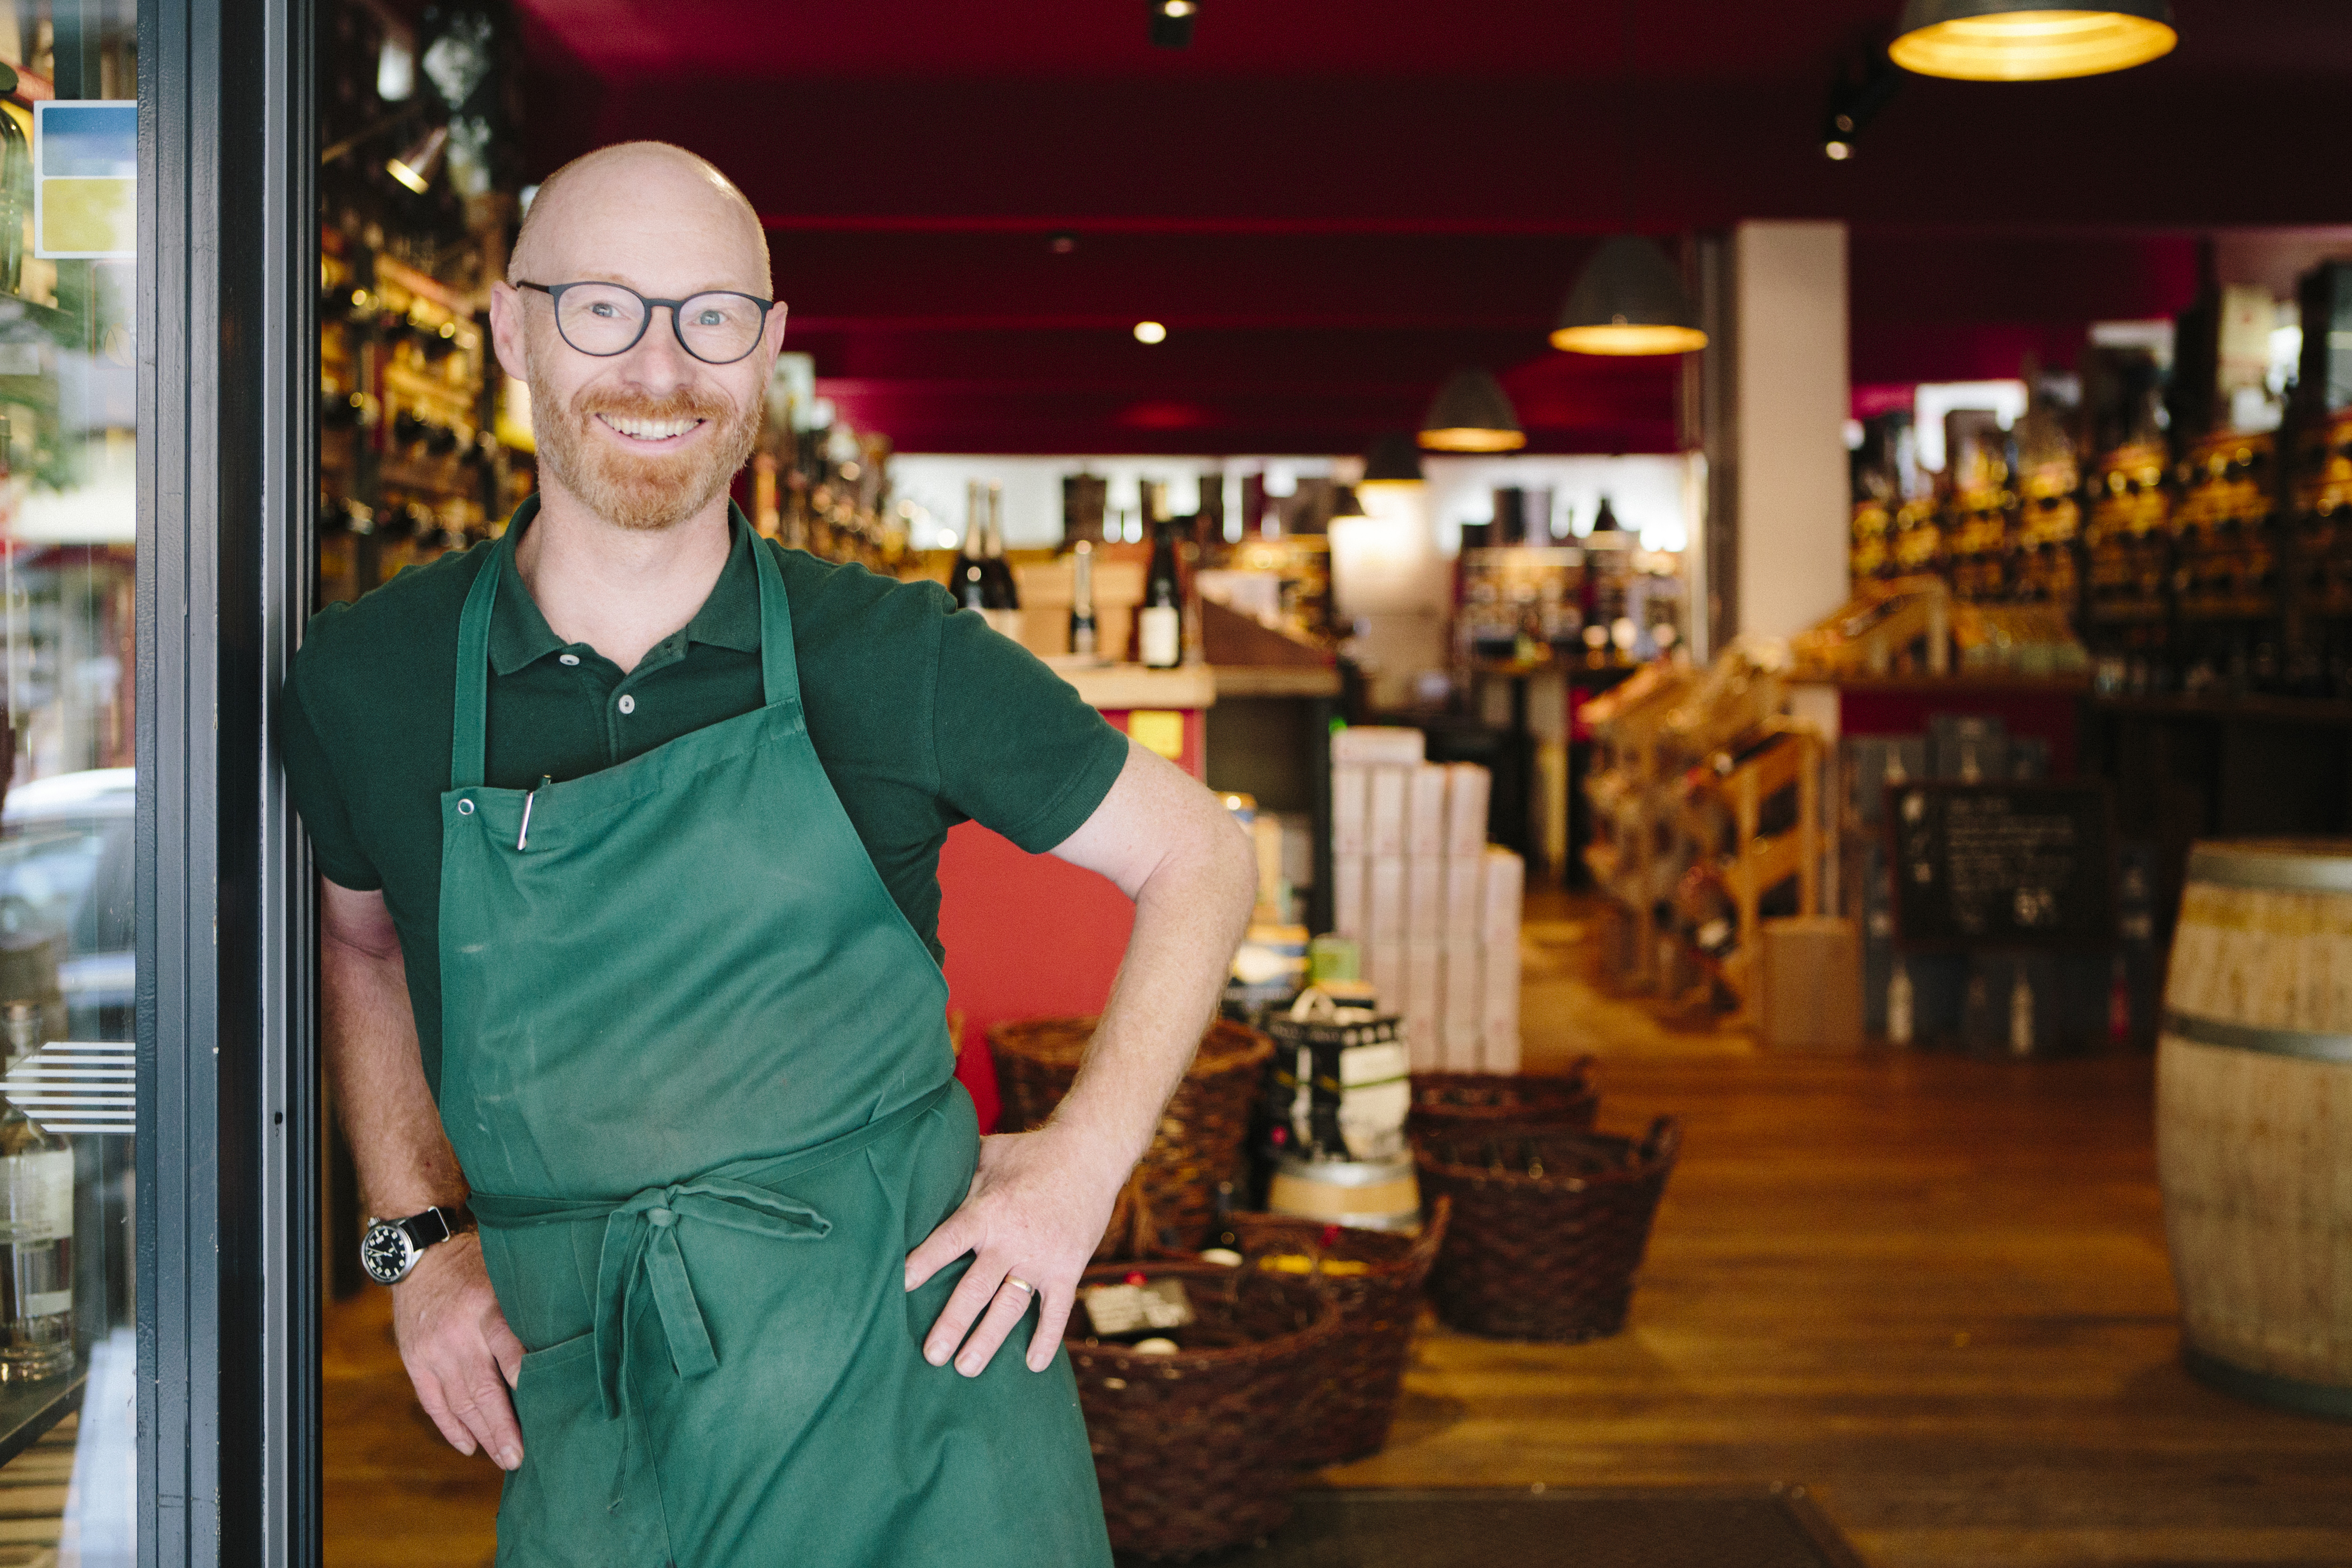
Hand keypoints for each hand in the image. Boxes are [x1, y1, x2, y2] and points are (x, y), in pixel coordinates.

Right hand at [392, 1231, 527, 1469]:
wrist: (422, 1255)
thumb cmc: (477, 1266)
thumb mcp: (507, 1278)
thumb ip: (527, 1312)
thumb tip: (567, 1347)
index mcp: (487, 1310)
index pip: (512, 1355)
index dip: (528, 1386)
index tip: (549, 1413)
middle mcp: (458, 1335)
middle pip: (484, 1391)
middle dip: (504, 1429)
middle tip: (521, 1458)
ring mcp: (433, 1351)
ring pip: (459, 1403)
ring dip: (482, 1435)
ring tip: (503, 1458)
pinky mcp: (414, 1360)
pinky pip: (433, 1402)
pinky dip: (451, 1427)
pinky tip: (468, 1446)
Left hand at [903, 1125, 1124, 1376]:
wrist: (1091, 1152)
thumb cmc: (1031, 1153)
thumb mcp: (988, 1156)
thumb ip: (958, 1178)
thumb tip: (918, 1186)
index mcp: (988, 1210)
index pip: (948, 1241)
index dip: (924, 1262)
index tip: (899, 1286)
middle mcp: (1012, 1240)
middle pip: (976, 1289)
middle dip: (952, 1324)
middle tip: (931, 1355)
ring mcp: (1042, 1258)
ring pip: (1011, 1308)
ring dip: (988, 1340)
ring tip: (966, 1369)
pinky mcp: (1069, 1268)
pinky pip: (1056, 1311)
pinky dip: (1046, 1339)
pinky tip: (1033, 1365)